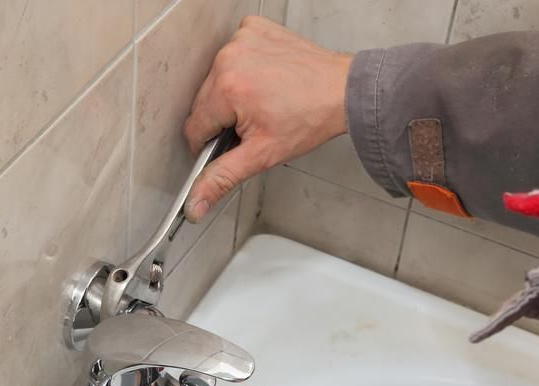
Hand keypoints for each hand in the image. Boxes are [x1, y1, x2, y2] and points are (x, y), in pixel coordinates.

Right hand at [183, 16, 353, 220]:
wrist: (343, 91)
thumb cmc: (310, 119)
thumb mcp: (262, 155)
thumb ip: (223, 177)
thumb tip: (195, 203)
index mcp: (226, 89)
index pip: (195, 127)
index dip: (210, 144)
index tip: (233, 144)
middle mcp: (229, 57)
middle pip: (205, 101)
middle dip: (224, 118)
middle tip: (256, 123)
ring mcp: (241, 39)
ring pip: (217, 78)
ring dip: (233, 93)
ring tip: (264, 101)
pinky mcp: (253, 28)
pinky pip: (235, 53)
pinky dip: (246, 67)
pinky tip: (267, 79)